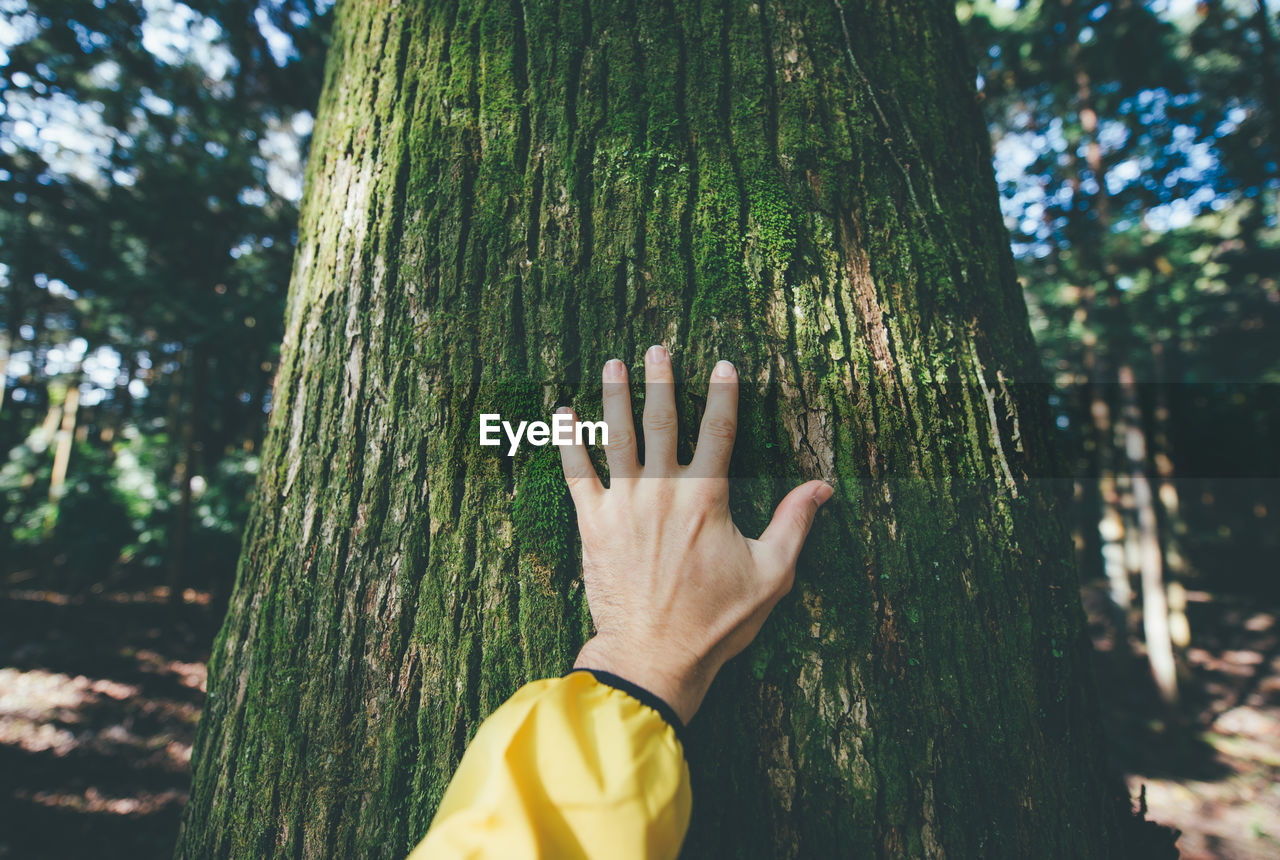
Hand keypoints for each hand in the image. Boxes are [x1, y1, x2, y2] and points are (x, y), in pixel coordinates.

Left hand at [557, 345, 832, 723]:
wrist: (654, 655)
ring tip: (612, 363)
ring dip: (614, 397)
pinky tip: (562, 414)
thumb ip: (794, 524)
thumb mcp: (771, 575)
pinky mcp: (593, 525)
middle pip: (662, 422)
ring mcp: (624, 506)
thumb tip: (823, 487)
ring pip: (617, 437)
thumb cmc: (715, 622)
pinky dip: (568, 442)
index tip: (724, 364)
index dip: (724, 394)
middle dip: (661, 381)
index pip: (719, 431)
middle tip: (658, 348)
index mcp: (707, 499)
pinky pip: (576, 474)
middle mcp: (664, 492)